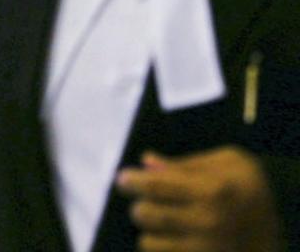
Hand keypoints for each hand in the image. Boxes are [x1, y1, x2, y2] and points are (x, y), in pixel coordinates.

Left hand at [116, 147, 282, 251]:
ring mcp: (205, 249)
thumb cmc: (251, 190)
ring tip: (163, 222)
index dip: (131, 181)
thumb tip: (147, 162)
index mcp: (212, 191)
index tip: (122, 178)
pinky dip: (160, 248)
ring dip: (149, 231)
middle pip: (145, 215)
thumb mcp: (230, 163)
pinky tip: (171, 238)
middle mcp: (207, 222)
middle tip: (146, 201)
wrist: (280, 229)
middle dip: (140, 205)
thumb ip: (186, 163)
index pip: (155, 186)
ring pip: (148, 243)